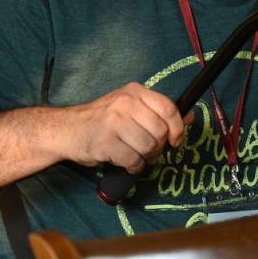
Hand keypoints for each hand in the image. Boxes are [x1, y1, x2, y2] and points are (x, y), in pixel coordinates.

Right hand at [64, 82, 192, 172]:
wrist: (67, 129)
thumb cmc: (102, 120)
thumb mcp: (130, 107)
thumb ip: (158, 111)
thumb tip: (190, 116)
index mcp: (135, 91)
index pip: (168, 108)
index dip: (177, 128)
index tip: (175, 140)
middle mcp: (125, 103)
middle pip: (160, 131)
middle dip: (159, 147)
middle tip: (150, 152)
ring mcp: (114, 122)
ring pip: (148, 147)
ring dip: (146, 158)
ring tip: (137, 156)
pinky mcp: (105, 142)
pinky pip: (133, 160)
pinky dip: (134, 167)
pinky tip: (126, 162)